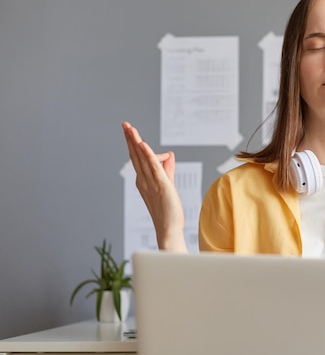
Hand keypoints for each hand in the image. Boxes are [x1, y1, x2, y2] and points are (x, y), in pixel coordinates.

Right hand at [122, 122, 186, 250]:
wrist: (168, 230)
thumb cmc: (168, 210)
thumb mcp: (168, 184)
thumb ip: (168, 169)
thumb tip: (169, 154)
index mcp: (143, 180)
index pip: (137, 158)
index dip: (133, 144)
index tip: (129, 130)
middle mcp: (144, 180)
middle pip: (136, 156)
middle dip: (130, 139)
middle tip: (125, 124)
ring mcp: (151, 183)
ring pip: (142, 159)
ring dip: (136, 142)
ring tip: (130, 129)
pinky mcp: (161, 186)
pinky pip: (153, 167)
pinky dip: (148, 155)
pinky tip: (143, 145)